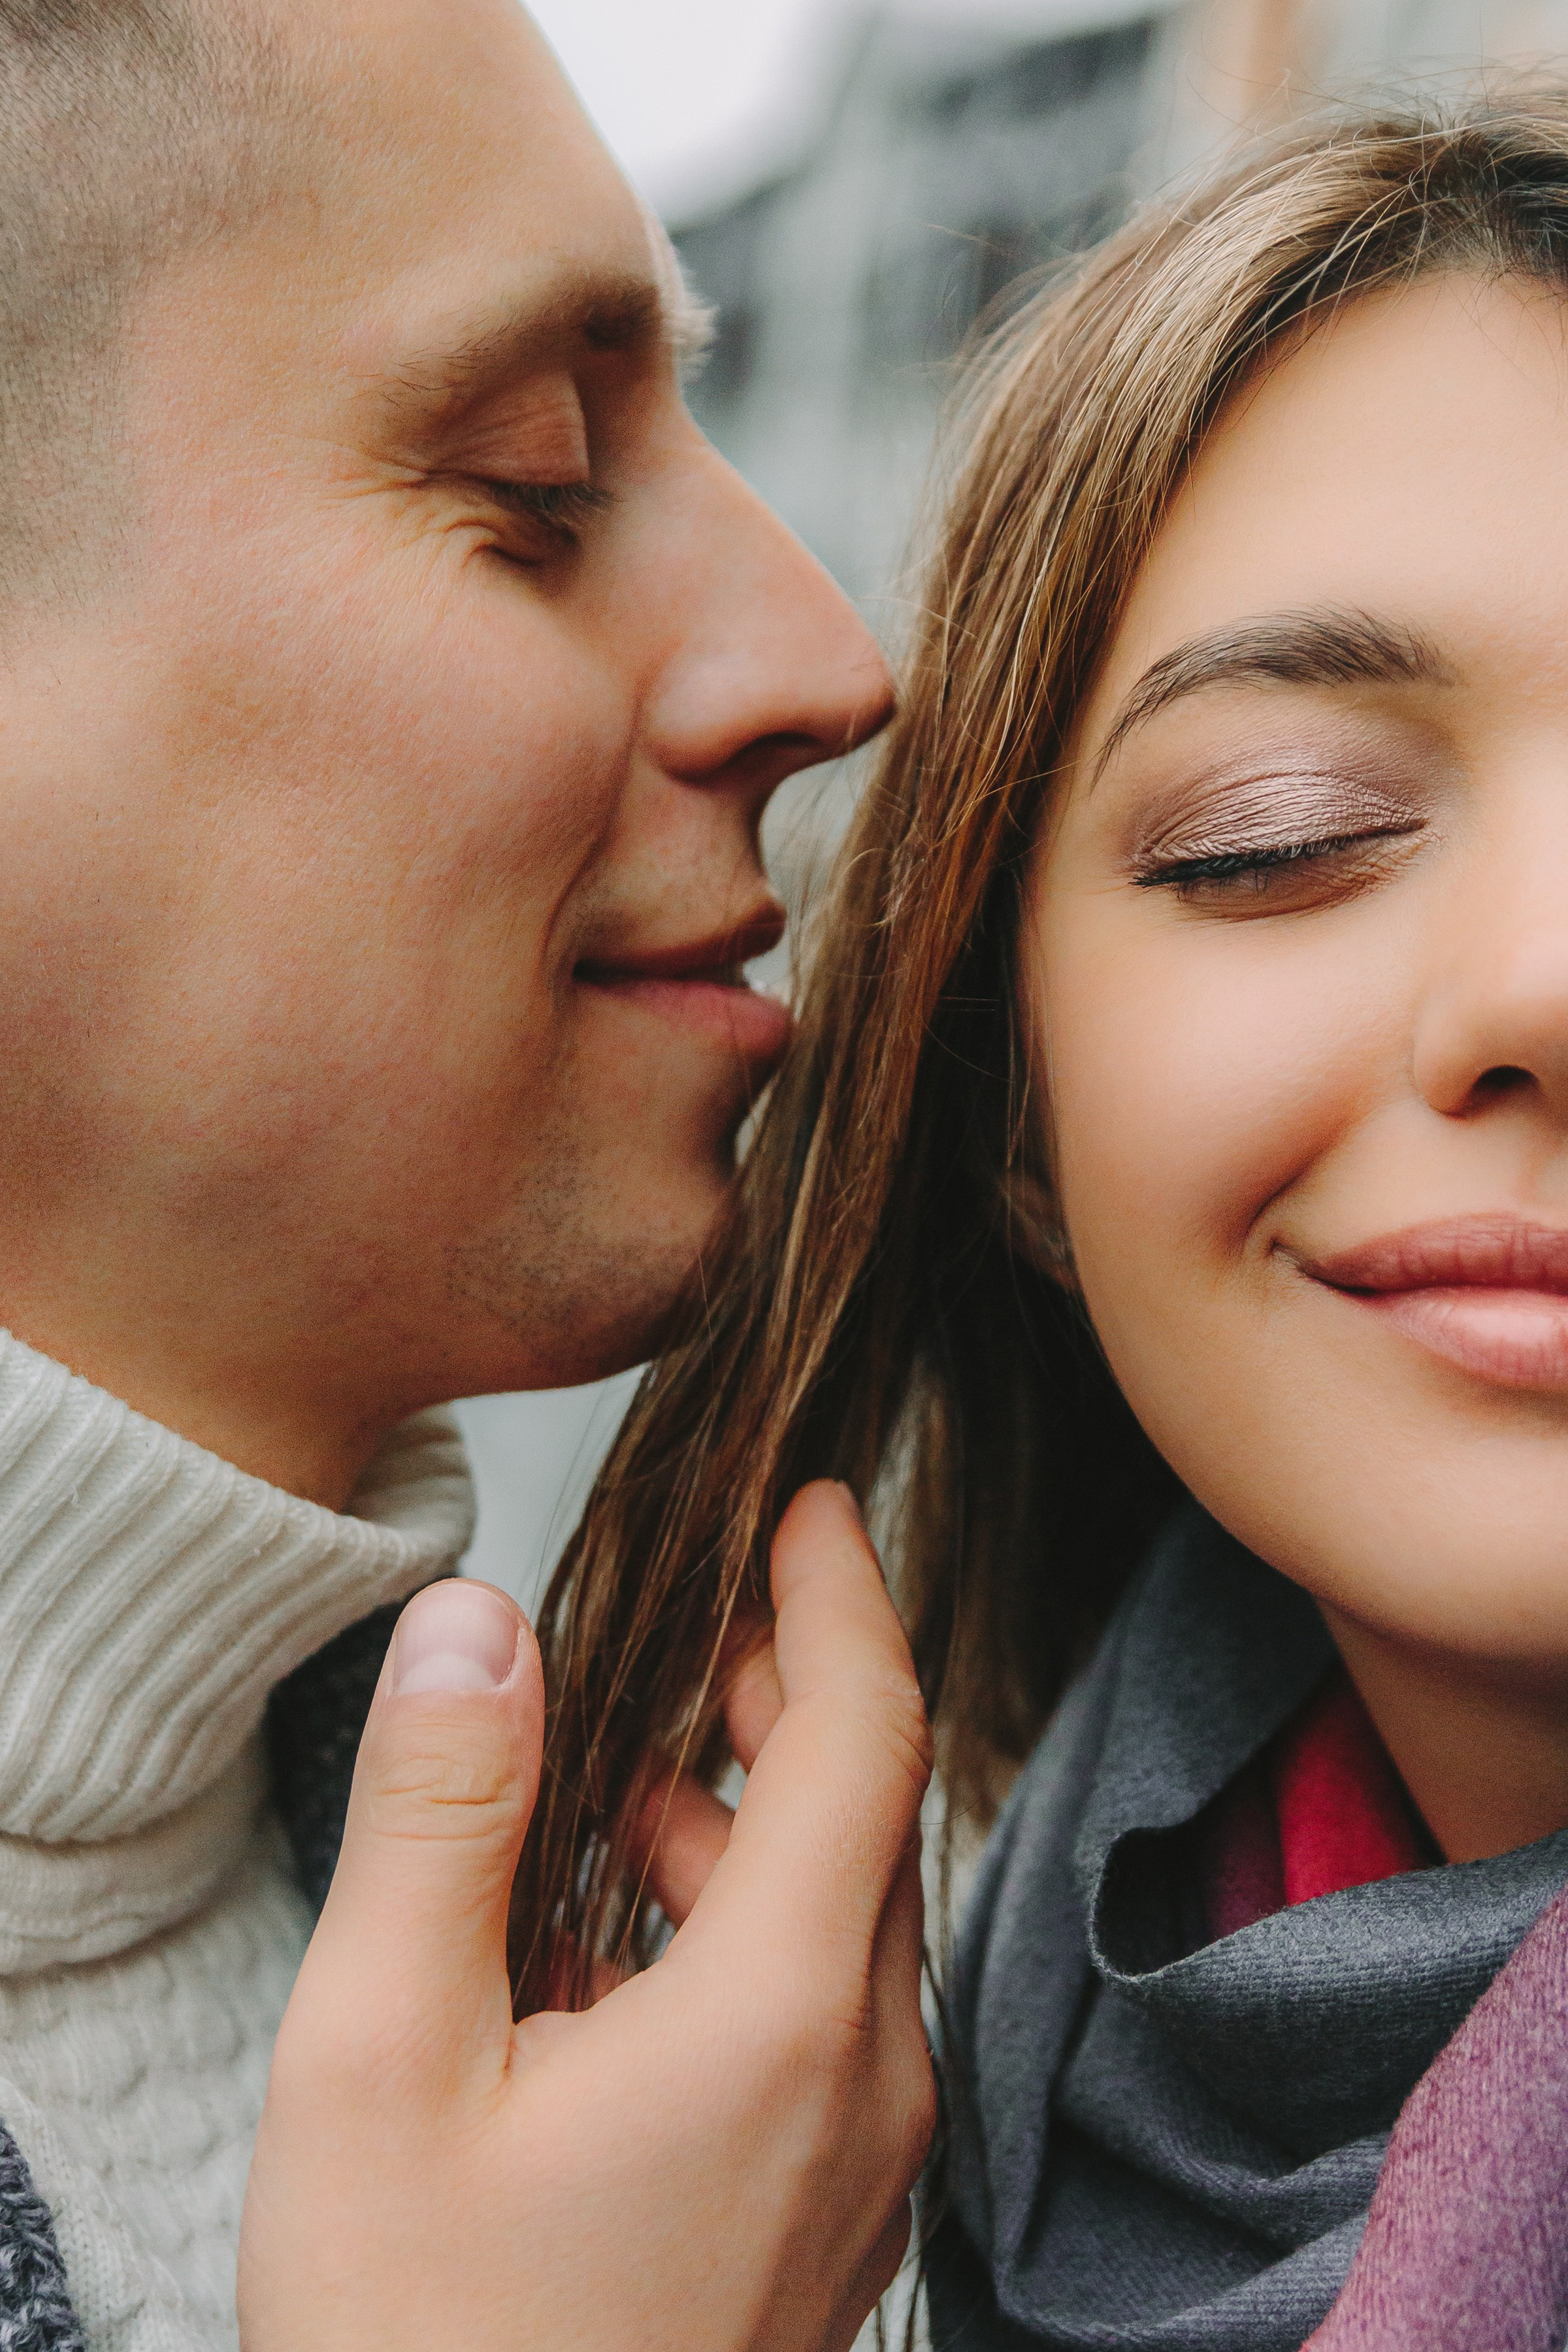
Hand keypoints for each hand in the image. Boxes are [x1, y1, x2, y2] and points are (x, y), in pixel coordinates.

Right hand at [238, 1480, 935, 2351]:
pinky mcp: (824, 2217)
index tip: (808, 1500)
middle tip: (700, 1612)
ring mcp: (858, 2161)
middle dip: (788, 1691)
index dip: (839, 1593)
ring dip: (752, 1816)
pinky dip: (745, 1925)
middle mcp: (861, 2078)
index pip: (866, 1731)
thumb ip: (440, 1818)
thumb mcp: (381, 2062)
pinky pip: (821, 2012)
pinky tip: (625, 1932)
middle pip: (868, 1815)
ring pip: (844, 1915)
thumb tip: (474, 1624)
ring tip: (629, 1768)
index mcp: (781, 2015)